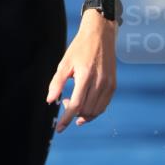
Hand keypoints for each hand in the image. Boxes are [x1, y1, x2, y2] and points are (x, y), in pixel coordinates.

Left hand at [46, 11, 116, 131]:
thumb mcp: (65, 63)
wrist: (100, 35)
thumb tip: (50, 101)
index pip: (76, 105)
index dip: (66, 119)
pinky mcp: (113, 85)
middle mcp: (99, 82)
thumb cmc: (80, 48)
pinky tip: (86, 107)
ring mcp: (108, 84)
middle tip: (65, 102)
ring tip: (74, 104)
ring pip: (96, 111)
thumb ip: (57, 83)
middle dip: (73, 114)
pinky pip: (104, 105)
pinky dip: (94, 111)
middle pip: (86, 110)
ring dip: (84, 115)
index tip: (59, 129)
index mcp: (85, 76)